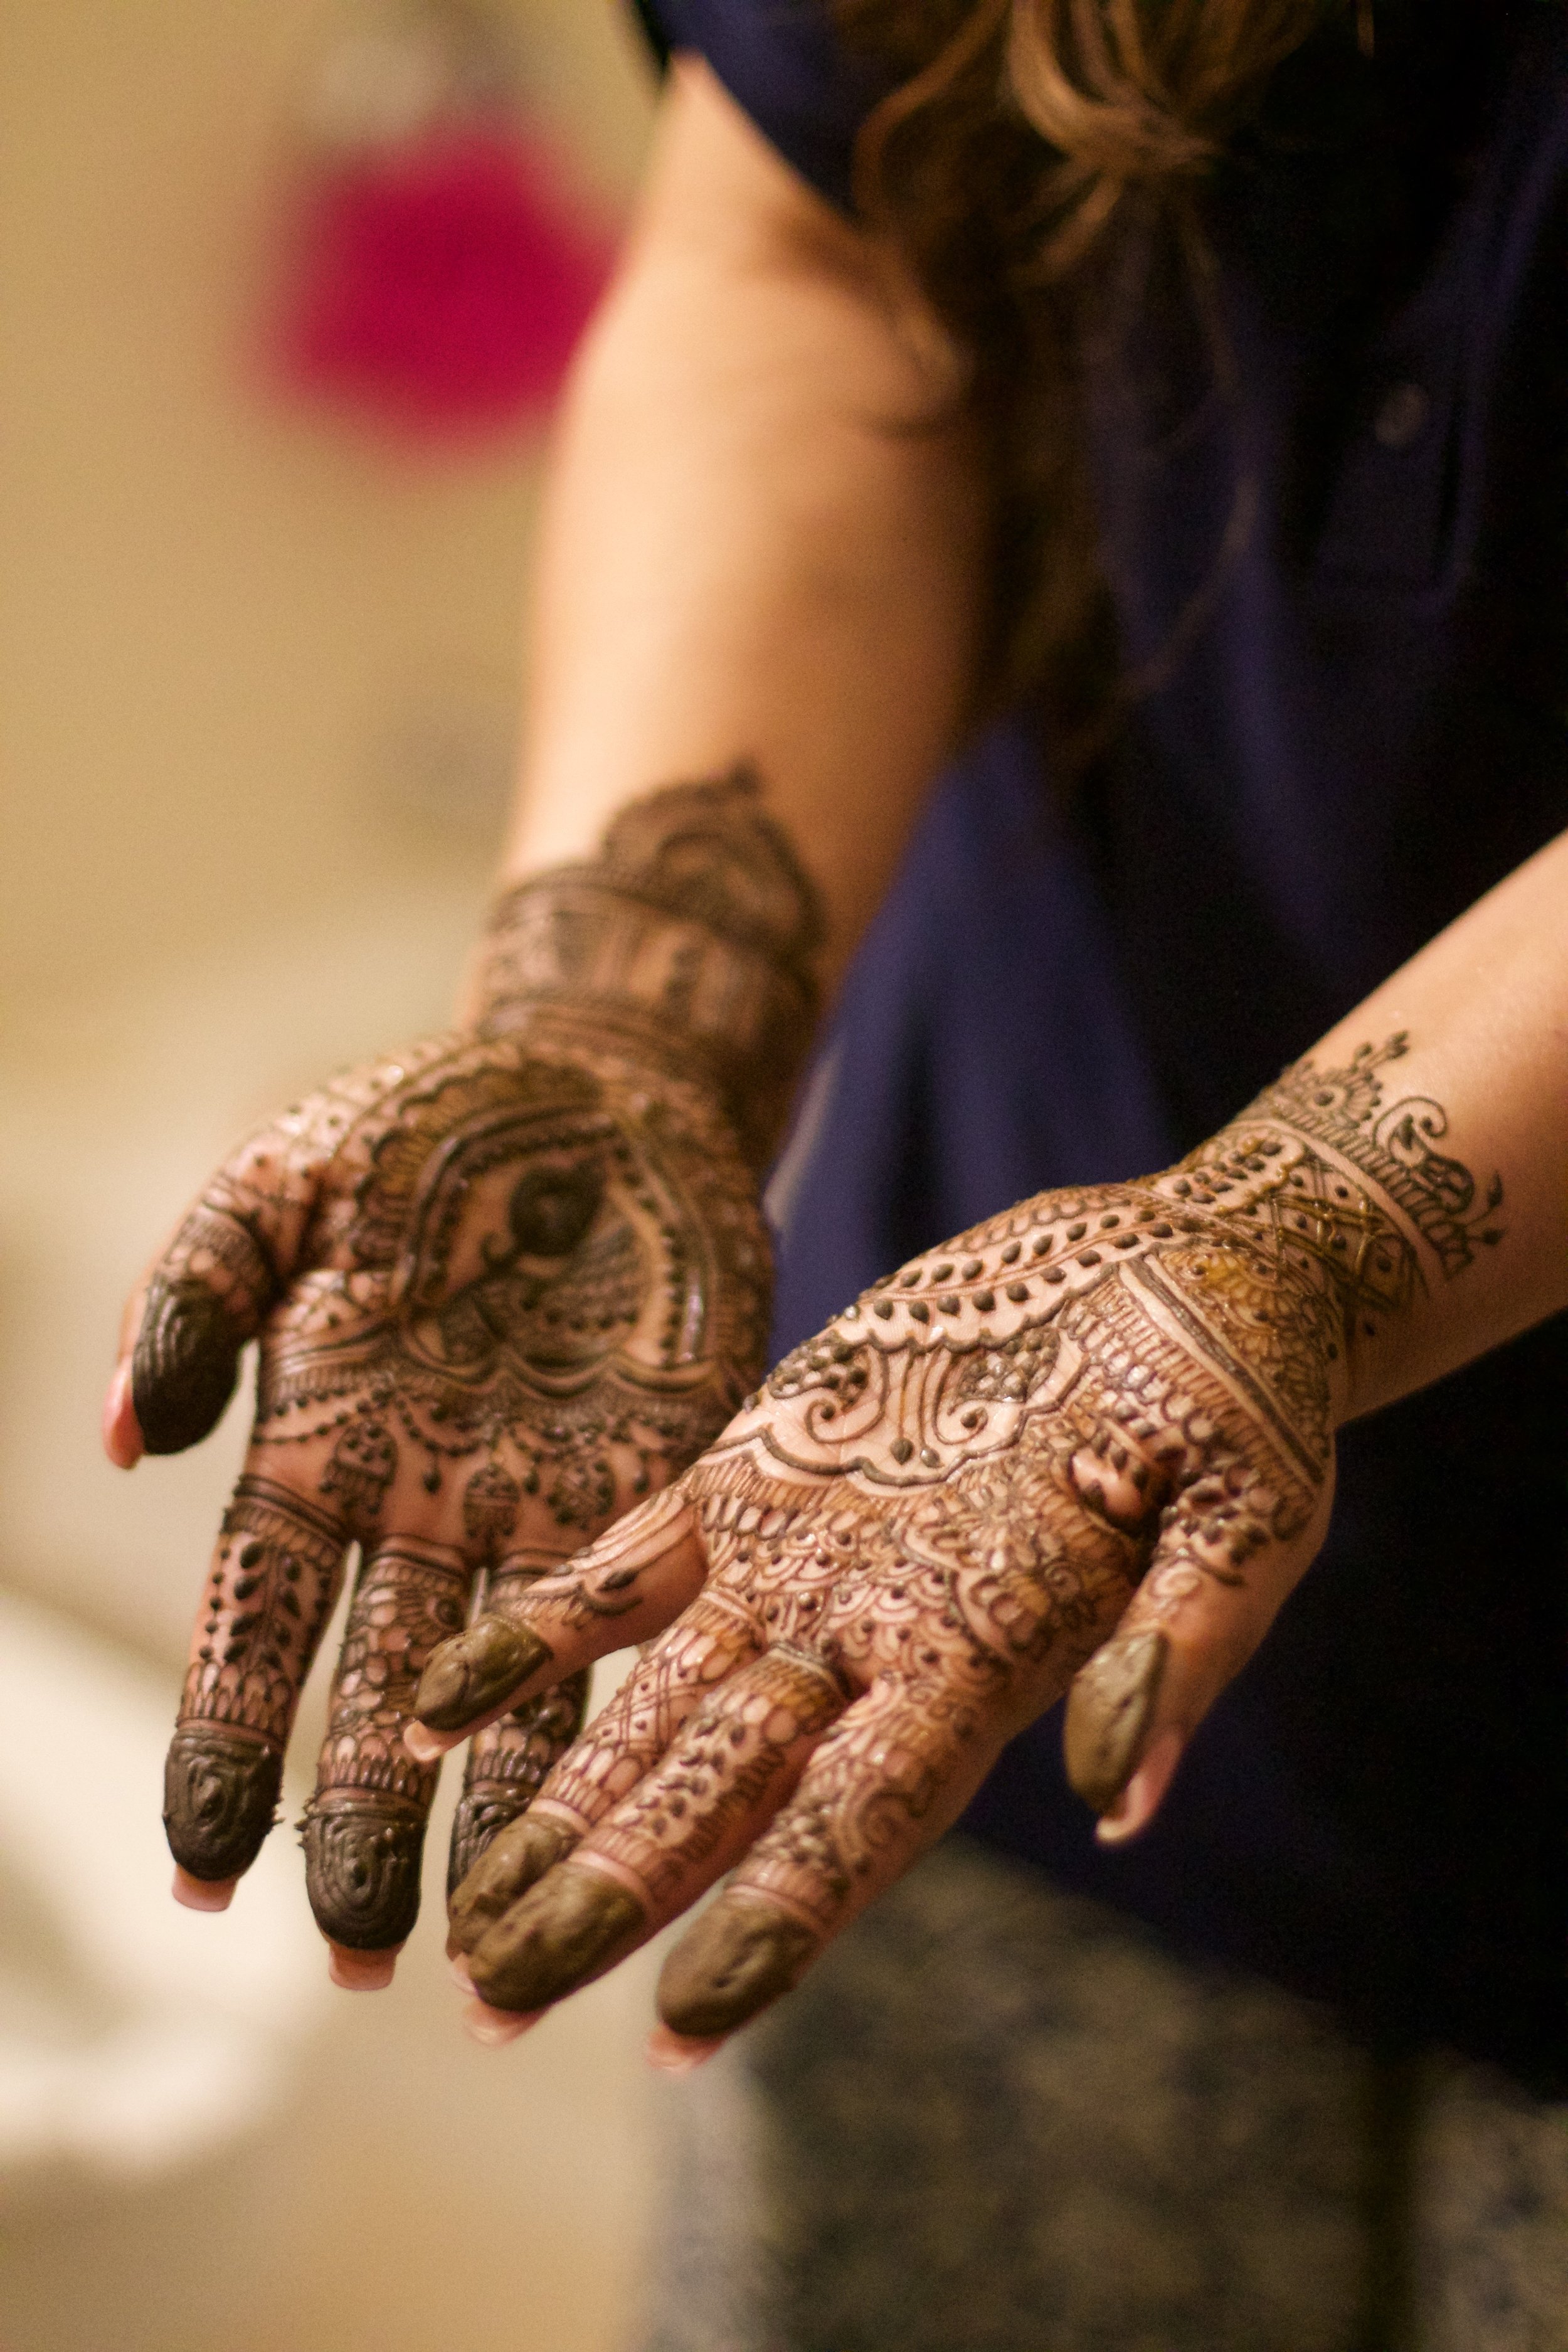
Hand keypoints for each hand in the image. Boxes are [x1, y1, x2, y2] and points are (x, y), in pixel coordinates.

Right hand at [107, 1022, 770, 1967]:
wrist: (601, 1089)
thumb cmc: (423, 1127)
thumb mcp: (280, 1181)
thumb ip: (190, 1294)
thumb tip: (126, 1438)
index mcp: (320, 1447)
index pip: (254, 1625)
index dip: (224, 1742)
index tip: (201, 1866)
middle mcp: (425, 1506)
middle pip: (379, 1694)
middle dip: (359, 1823)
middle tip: (351, 1957)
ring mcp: (544, 1506)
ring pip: (509, 1693)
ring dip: (489, 1815)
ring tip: (486, 1946)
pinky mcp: (660, 1485)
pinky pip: (636, 1621)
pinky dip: (623, 1714)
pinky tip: (626, 1811)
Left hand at [413, 1034, 1495, 2045]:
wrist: (1186, 1272)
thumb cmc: (1243, 1391)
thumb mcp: (1243, 1506)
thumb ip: (1181, 1642)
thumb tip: (1120, 1793)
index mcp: (987, 1659)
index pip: (865, 1819)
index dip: (777, 1919)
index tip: (680, 2027)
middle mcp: (873, 1637)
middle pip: (723, 1793)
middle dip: (614, 1897)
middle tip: (496, 2004)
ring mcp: (802, 1557)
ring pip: (653, 1708)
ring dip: (557, 1807)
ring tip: (457, 1922)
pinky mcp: (758, 1465)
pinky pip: (624, 1566)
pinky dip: (538, 1634)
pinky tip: (441, 1709)